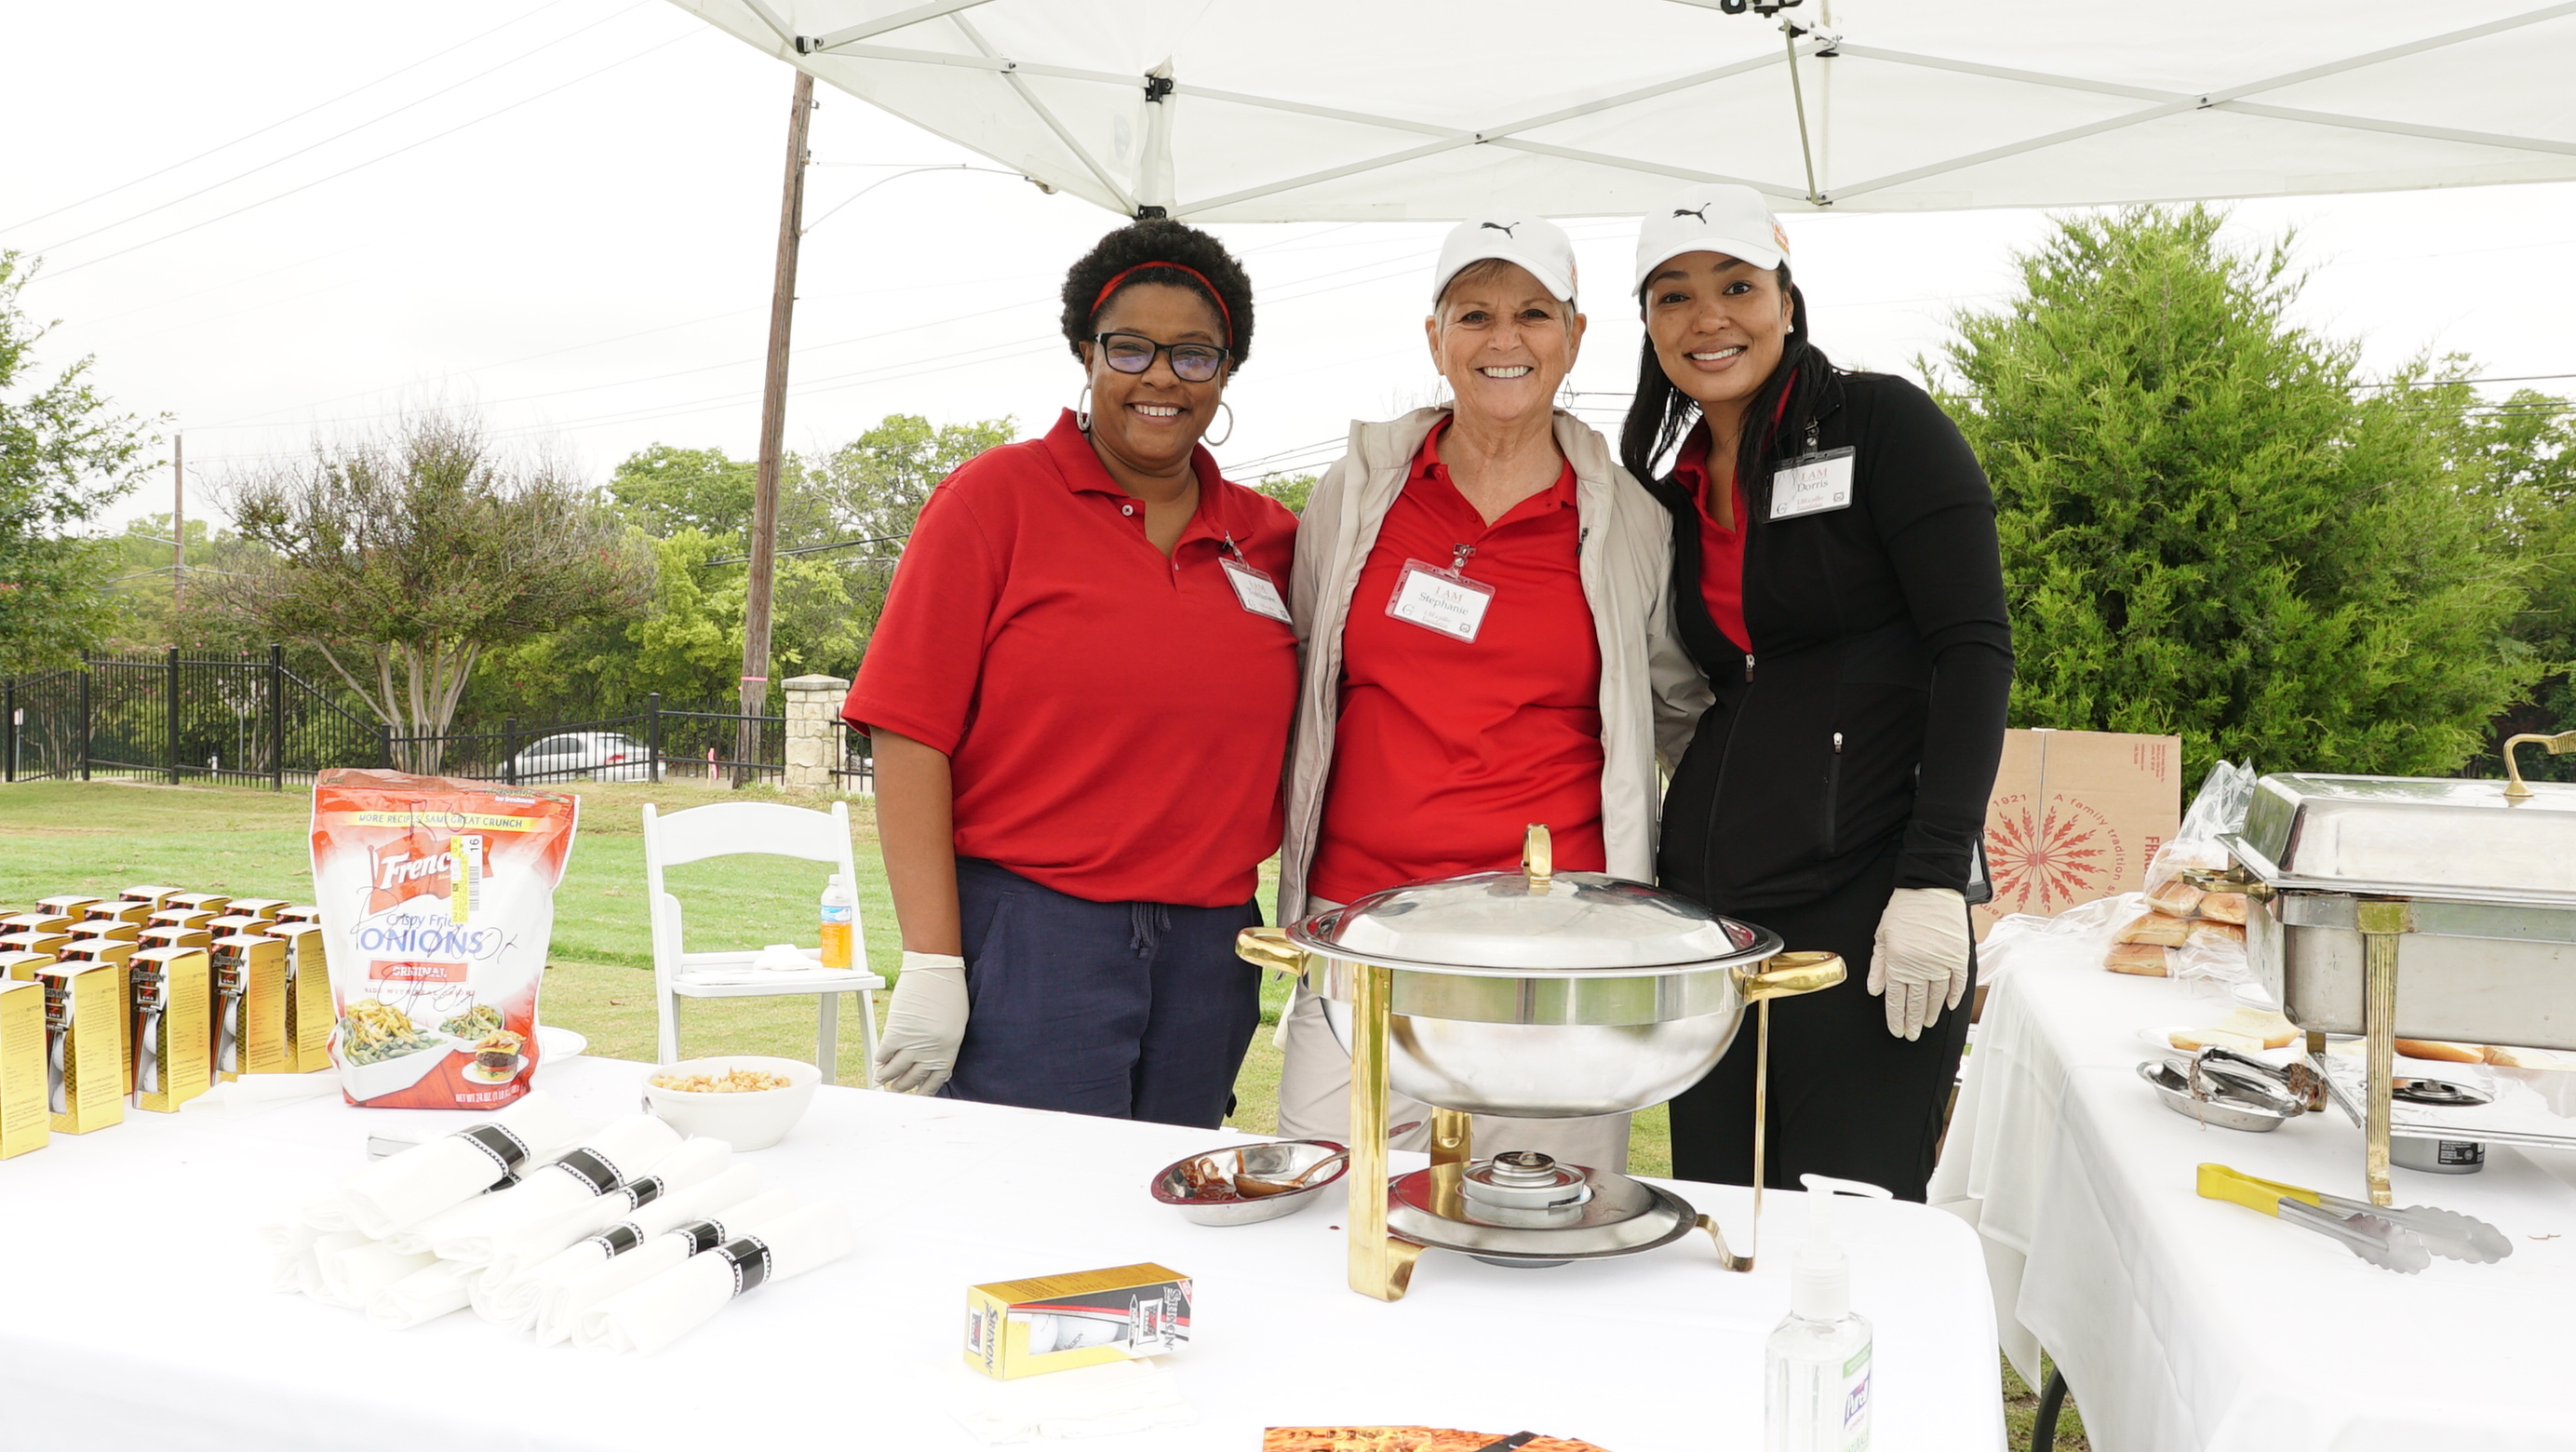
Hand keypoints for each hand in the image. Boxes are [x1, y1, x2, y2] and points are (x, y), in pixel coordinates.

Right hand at [875, 951, 967, 1092]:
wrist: (935, 970)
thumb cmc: (950, 992)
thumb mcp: (956, 1023)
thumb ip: (945, 1043)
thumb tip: (933, 1059)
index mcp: (949, 1049)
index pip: (936, 1079)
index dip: (926, 1090)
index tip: (918, 1094)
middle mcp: (931, 1050)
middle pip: (913, 1077)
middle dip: (903, 1086)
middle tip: (895, 1090)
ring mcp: (913, 1042)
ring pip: (895, 1070)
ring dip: (887, 1077)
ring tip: (881, 1080)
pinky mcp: (896, 1031)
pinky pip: (884, 1053)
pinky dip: (879, 1059)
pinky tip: (877, 1062)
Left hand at [1867, 888, 1970, 1041]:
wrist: (1930, 888)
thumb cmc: (1903, 909)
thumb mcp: (1881, 936)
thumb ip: (1878, 966)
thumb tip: (1875, 990)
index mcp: (1899, 962)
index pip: (1896, 999)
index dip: (1896, 1018)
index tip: (1897, 1031)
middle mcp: (1921, 966)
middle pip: (1916, 1003)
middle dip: (1913, 1022)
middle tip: (1912, 1036)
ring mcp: (1942, 962)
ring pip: (1937, 997)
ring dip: (1932, 1013)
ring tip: (1928, 1025)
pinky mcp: (1958, 956)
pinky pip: (1958, 983)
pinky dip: (1954, 996)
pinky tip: (1949, 1007)